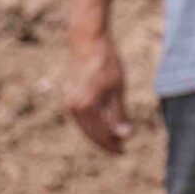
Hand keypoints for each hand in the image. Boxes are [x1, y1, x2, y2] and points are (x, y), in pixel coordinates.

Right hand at [64, 29, 131, 153]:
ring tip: (114, 137)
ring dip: (99, 133)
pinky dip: (92, 123)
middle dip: (105, 142)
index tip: (123, 151)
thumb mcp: (118, 89)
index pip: (100, 135)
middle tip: (121, 147)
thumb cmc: (106, 63)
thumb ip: (119, 114)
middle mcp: (73, 107)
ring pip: (85, 126)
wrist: (87, 42)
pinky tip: (104, 123)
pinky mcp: (69, 96)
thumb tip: (125, 135)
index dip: (112, 145)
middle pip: (90, 133)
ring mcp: (69, 102)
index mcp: (85, 107)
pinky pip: (81, 117)